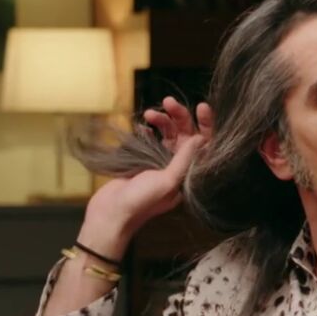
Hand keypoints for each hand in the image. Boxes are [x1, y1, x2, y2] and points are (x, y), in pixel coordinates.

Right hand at [80, 97, 213, 255]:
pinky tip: (142, 126)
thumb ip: (184, 159)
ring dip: (161, 121)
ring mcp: (161, 163)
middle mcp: (179, 168)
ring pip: (168, 135)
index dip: (206, 125)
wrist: (110, 213)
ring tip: (149, 113)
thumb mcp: (167, 180)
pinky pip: (151, 140)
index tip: (201, 106)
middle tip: (167, 102)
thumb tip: (200, 137)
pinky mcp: (144, 161)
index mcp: (190, 174)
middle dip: (179, 116)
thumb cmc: (141, 202)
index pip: (205, 145)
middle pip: (186, 135)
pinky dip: (148, 131)